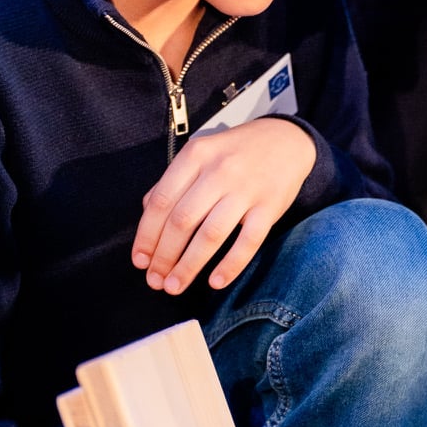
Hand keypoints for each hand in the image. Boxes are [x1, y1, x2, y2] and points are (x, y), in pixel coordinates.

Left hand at [131, 118, 316, 295]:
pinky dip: (230, 265)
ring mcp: (246, 189)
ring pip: (210, 235)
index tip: (140, 261)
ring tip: (175, 286)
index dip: (146, 235)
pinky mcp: (270, 206)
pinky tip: (215, 282)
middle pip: (182, 221)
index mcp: (196, 156)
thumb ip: (174, 181)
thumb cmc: (237, 152)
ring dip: (188, 266)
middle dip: (164, 256)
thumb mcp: (202, 153)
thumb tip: (146, 213)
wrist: (287, 139)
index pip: (161, 202)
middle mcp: (219, 171)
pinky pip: (248, 241)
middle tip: (155, 281)